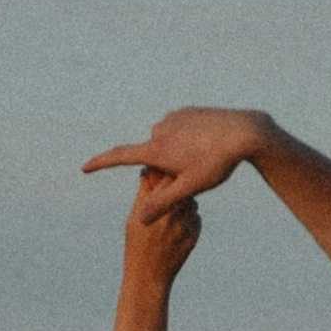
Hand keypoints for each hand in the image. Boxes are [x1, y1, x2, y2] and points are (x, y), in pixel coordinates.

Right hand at [86, 108, 271, 219]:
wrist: (245, 131)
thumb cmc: (218, 162)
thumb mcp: (191, 188)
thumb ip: (164, 202)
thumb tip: (140, 219)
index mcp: (157, 149)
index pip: (121, 157)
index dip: (101, 163)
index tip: (85, 168)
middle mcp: (160, 129)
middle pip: (151, 155)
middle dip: (163, 167)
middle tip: (192, 174)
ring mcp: (174, 118)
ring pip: (167, 143)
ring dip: (176, 153)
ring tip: (204, 160)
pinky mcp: (187, 111)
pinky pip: (180, 131)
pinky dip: (187, 140)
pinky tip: (207, 146)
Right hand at [111, 181, 201, 330]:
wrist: (150, 277)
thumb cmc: (136, 246)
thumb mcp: (133, 219)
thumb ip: (144, 194)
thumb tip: (147, 171)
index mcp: (155, 207)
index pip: (164, 176)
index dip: (163, 171)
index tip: (159, 172)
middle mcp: (173, 214)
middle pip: (180, 187)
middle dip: (175, 184)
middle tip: (168, 187)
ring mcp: (186, 224)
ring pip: (190, 202)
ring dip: (182, 202)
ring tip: (171, 212)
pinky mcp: (195, 234)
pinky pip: (194, 217)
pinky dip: (187, 218)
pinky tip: (176, 228)